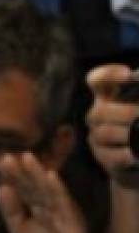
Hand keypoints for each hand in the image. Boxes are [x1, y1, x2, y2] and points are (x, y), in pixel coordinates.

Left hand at [0, 153, 93, 232]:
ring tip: (27, 158)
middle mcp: (51, 209)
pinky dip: (57, 191)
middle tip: (8, 155)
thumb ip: (11, 211)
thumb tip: (0, 187)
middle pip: (35, 187)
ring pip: (49, 191)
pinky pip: (64, 205)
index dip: (13, 176)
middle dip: (23, 171)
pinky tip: (50, 177)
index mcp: (37, 211)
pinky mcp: (74, 225)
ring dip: (38, 175)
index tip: (0, 161)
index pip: (24, 190)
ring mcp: (63, 215)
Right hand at [86, 64, 138, 189]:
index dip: (108, 75)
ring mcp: (98, 137)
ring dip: (128, 134)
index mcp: (109, 96)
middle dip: (125, 113)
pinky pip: (111, 156)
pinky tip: (137, 154)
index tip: (127, 74)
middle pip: (99, 112)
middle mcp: (98, 115)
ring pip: (104, 134)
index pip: (98, 81)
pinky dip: (127, 154)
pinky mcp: (104, 158)